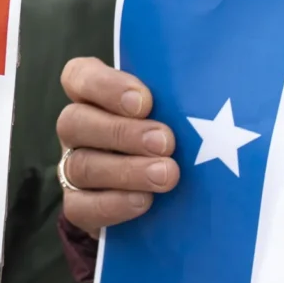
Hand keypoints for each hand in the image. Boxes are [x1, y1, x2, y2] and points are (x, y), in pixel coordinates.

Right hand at [56, 57, 177, 234]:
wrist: (169, 199)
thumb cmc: (179, 139)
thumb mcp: (179, 111)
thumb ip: (183, 98)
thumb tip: (211, 86)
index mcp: (94, 95)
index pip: (79, 76)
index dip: (105, 86)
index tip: (145, 101)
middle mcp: (78, 129)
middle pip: (74, 121)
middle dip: (122, 132)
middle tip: (166, 142)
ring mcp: (72, 169)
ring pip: (81, 165)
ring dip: (125, 171)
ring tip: (167, 175)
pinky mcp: (78, 206)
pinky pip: (79, 206)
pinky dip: (112, 204)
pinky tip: (144, 201)